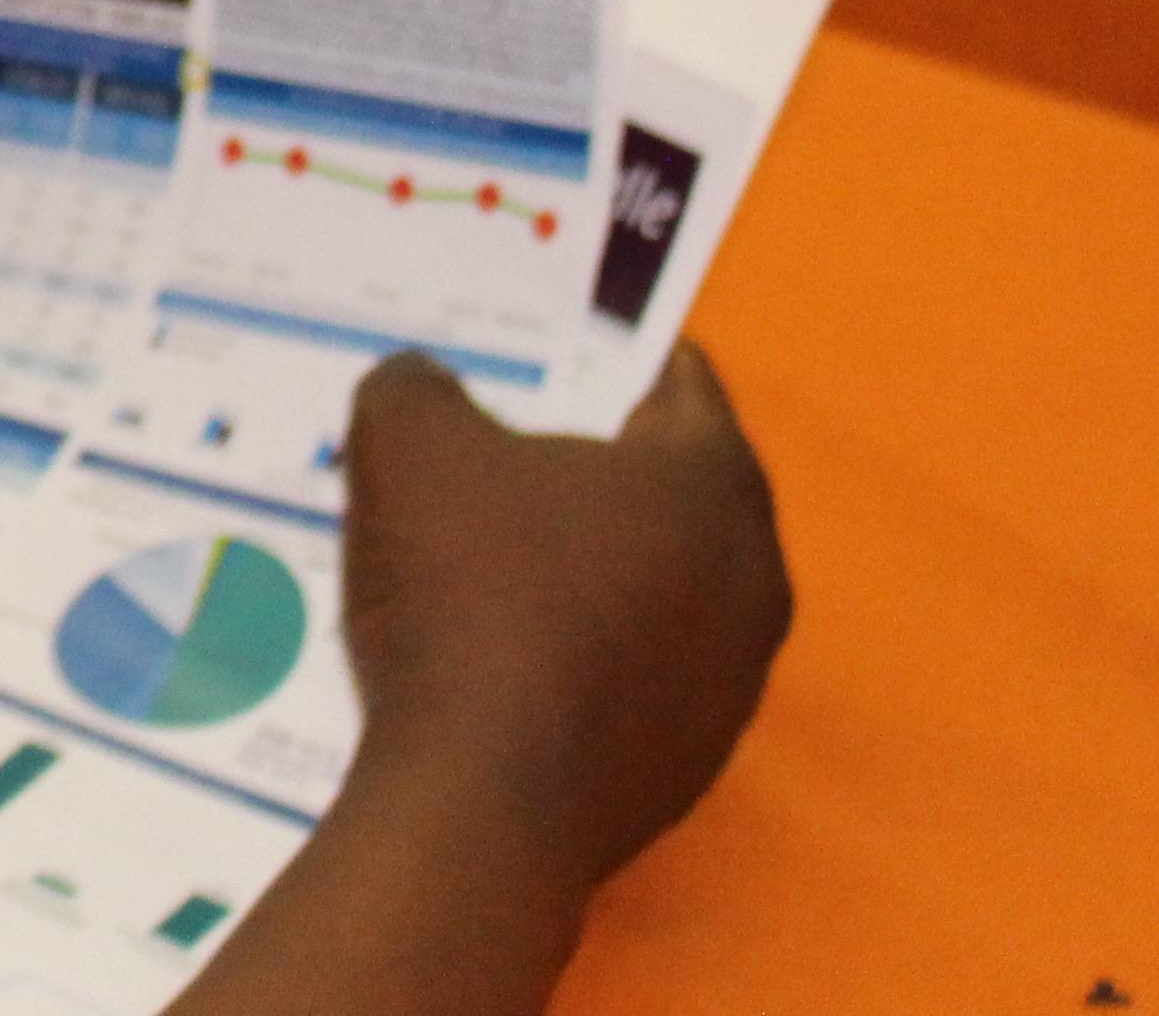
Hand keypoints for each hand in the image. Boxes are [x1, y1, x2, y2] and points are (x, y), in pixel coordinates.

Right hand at [333, 344, 791, 889]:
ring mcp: (731, 685)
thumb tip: (421, 389)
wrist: (481, 803)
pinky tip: (497, 658)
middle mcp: (753, 579)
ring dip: (589, 568)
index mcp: (712, 482)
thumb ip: (416, 385)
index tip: (561, 355)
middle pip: (673, 493)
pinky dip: (582, 654)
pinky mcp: (689, 766)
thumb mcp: (406, 440)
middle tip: (506, 454)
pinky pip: (636, 675)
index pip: (683, 387)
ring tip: (486, 561)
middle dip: (597, 469)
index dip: (614, 358)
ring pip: (658, 590)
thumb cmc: (467, 594)